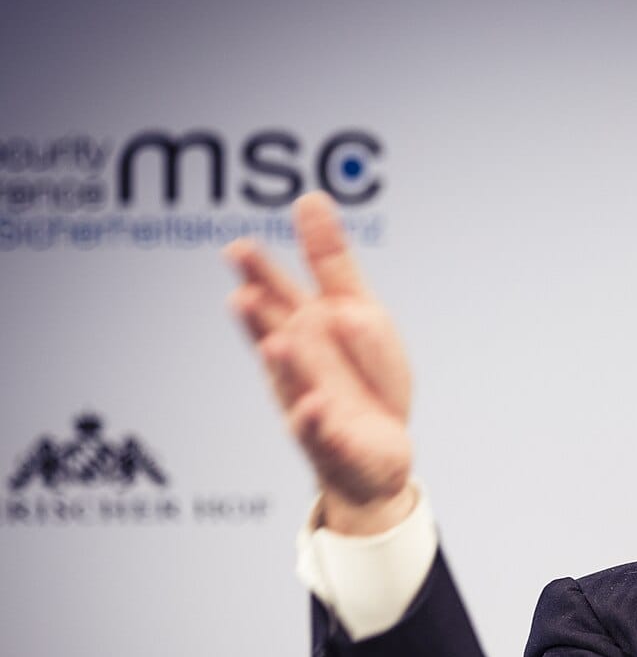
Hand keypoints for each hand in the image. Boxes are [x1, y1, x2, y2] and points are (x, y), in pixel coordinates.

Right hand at [225, 192, 414, 533]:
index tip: (238, 249)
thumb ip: (331, 263)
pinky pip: (320, 432)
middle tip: (243, 294)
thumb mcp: (358, 312)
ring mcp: (310, 404)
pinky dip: (315, 420)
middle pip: (276, 338)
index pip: (277, 297)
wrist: (378, 456)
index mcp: (305, 329)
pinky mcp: (331, 442)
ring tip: (276, 343)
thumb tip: (310, 200)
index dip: (259, 275)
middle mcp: (298, 366)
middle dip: (259, 320)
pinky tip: (315, 404)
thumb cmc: (363, 382)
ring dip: (285, 366)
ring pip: (293, 384)